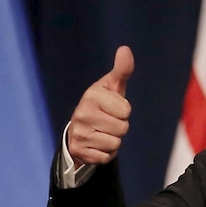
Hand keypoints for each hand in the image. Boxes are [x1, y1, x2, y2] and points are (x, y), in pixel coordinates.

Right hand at [67, 46, 133, 166]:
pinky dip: (106, 153)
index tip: (112, 108)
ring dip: (113, 141)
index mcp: (91, 96)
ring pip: (115, 143)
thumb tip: (125, 49)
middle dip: (119, 127)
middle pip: (122, 128)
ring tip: (102, 132)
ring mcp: (79, 134)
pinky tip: (96, 144)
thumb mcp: (112, 86)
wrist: (80, 129)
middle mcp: (82, 114)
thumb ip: (122, 70)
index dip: (123, 111)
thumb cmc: (103, 104)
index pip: (126, 111)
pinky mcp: (79, 151)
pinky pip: (106, 157)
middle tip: (107, 121)